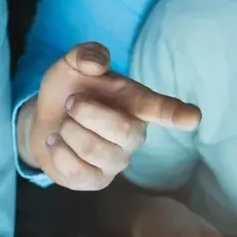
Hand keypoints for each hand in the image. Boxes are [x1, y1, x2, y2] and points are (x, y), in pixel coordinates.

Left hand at [18, 42, 200, 190]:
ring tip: (64, 123)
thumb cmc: (69, 90)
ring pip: (95, 151)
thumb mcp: (72, 65)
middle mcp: (133, 136)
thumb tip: (98, 62)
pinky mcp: (95, 181)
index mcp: (136, 103)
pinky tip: (56, 142)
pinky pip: (77, 170)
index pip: (163, 109)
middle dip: (87, 112)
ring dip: (69, 131)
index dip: (177, 113)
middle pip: (124, 130)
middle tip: (71, 102)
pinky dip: (57, 151)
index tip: (192, 117)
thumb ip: (86, 55)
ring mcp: (117, 162)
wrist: (44, 119)